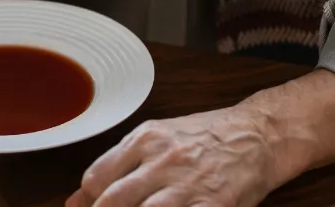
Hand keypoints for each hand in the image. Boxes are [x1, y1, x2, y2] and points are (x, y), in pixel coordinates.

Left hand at [67, 107, 282, 206]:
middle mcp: (162, 161)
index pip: (96, 178)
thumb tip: (76, 199)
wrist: (258, 134)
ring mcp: (187, 185)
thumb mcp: (156, 139)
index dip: (87, 203)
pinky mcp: (213, 206)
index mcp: (144, 140)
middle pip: (113, 201)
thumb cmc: (204, 137)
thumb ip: (116, 166)